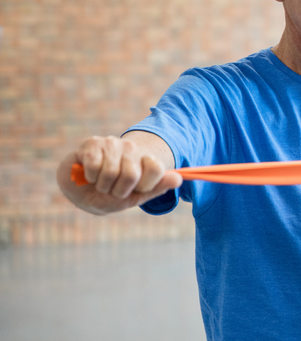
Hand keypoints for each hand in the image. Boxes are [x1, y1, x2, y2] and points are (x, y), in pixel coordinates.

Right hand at [56, 136, 181, 214]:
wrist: (81, 191)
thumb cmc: (111, 194)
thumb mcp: (136, 196)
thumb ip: (157, 187)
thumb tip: (179, 179)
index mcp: (147, 160)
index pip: (156, 169)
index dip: (144, 187)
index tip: (136, 190)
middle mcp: (132, 148)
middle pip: (132, 174)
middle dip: (119, 191)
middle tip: (113, 189)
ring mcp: (112, 143)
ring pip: (111, 172)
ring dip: (102, 186)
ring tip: (101, 182)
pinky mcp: (92, 143)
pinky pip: (94, 165)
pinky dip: (89, 177)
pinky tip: (89, 174)